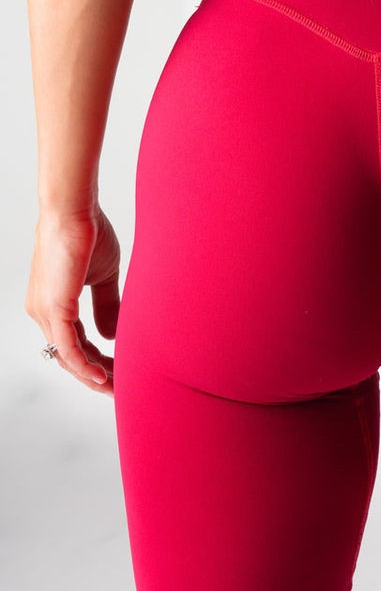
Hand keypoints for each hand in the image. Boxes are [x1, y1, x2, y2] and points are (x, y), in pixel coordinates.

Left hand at [25, 203, 119, 395]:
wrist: (74, 210)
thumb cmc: (88, 233)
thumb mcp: (103, 276)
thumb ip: (107, 305)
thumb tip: (111, 336)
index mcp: (52, 304)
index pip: (76, 343)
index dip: (99, 360)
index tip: (122, 369)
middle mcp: (43, 312)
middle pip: (70, 357)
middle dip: (97, 374)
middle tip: (122, 385)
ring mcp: (45, 312)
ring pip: (68, 358)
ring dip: (93, 375)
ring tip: (117, 386)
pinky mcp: (54, 309)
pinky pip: (68, 348)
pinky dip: (85, 366)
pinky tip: (102, 377)